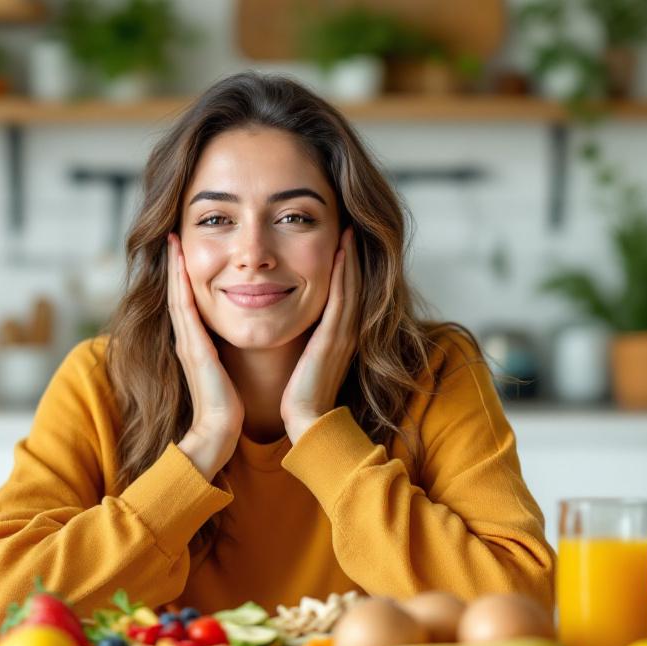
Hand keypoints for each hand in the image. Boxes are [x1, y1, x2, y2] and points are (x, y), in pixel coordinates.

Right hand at [166, 233, 242, 478]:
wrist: (220, 432)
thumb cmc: (230, 406)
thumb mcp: (228, 370)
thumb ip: (227, 352)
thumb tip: (239, 335)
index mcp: (197, 343)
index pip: (188, 300)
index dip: (185, 274)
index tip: (185, 248)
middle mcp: (187, 339)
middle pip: (177, 292)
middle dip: (175, 263)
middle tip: (172, 233)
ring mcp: (186, 343)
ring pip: (176, 295)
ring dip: (174, 267)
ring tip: (173, 239)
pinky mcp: (192, 348)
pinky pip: (183, 308)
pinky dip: (180, 285)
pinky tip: (181, 264)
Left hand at [280, 227, 361, 443]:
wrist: (306, 423)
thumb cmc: (299, 398)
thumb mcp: (304, 361)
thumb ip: (305, 341)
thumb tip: (294, 325)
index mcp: (336, 335)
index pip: (343, 291)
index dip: (344, 265)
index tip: (338, 237)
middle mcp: (345, 331)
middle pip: (352, 283)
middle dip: (351, 253)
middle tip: (349, 222)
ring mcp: (342, 335)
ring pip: (349, 286)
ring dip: (349, 256)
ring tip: (347, 228)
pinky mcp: (333, 341)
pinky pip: (341, 300)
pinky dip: (343, 275)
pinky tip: (340, 253)